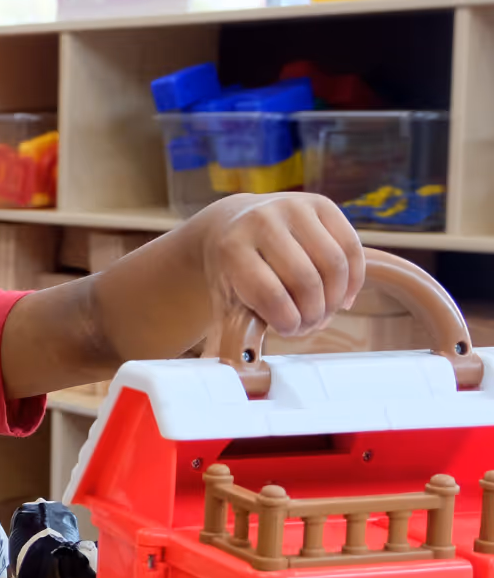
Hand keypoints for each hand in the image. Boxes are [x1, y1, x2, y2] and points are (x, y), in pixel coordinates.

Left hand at [187, 193, 365, 337]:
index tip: (288, 331)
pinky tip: (341, 298)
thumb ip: (233, 333)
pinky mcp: (321, 204)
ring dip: (334, 299)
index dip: (286, 321)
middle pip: (306, 280)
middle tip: (309, 327)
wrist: (231, 224)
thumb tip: (242, 374)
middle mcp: (262, 221)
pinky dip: (352, 279)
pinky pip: (351, 247)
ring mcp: (293, 207)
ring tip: (323, 314)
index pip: (270, 293)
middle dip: (313, 313)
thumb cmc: (230, 273)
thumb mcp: (224, 299)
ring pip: (334, 264)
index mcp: (232, 248)